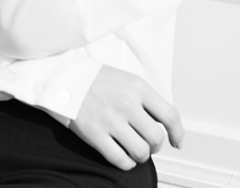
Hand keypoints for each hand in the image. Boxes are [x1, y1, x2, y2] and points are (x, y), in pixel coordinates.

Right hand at [69, 65, 183, 169]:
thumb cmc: (94, 79)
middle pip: (156, 138)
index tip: (176, 141)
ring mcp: (110, 120)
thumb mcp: (126, 79)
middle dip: (155, 146)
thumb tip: (163, 123)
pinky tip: (121, 155)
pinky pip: (120, 160)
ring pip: (141, 152)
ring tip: (133, 149)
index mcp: (137, 87)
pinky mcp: (94, 134)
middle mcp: (126, 103)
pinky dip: (125, 162)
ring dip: (140, 155)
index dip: (178, 133)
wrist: (61, 77)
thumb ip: (146, 99)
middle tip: (147, 143)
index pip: (170, 116)